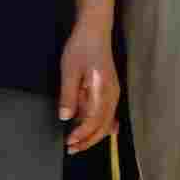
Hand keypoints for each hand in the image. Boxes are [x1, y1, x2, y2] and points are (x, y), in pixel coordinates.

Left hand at [58, 42, 118, 156]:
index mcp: (103, 91)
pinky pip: (108, 115)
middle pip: (104, 127)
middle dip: (88, 140)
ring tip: (77, 143)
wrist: (95, 30)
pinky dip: (99, 126)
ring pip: (107, 123)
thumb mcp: (69, 70)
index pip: (95, 121)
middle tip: (71, 149)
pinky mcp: (110, 91)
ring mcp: (114, 94)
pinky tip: (90, 131)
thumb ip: (68, 95)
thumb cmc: (81, 47)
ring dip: (93, 135)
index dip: (82, 134)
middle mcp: (113, 96)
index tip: (68, 141)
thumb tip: (65, 118)